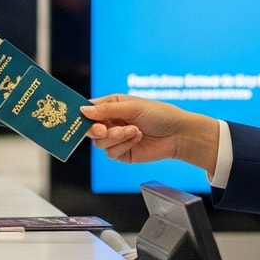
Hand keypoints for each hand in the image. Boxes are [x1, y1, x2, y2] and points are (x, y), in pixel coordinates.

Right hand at [80, 94, 219, 170]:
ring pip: (99, 143)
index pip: (89, 109)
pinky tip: (137, 138)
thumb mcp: (132, 107)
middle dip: (96, 129)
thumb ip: (106, 110)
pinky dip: (123, 145)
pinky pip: (111, 153)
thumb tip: (83, 111)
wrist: (179, 135)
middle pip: (89, 129)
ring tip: (133, 131)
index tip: (80, 117)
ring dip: (116, 137)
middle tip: (103, 130)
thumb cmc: (160, 114)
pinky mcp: (122, 153)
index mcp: (112, 106)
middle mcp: (111, 122)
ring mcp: (116, 138)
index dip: (82, 114)